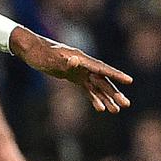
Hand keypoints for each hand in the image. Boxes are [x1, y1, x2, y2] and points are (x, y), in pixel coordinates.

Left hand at [13, 31, 131, 112]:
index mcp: (81, 59)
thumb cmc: (40, 53)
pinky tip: (100, 108)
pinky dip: (94, 98)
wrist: (30, 49)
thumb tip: (76, 60)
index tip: (129, 80)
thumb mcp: (50, 58)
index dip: (115, 74)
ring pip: (97, 86)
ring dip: (106, 98)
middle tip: (126, 104)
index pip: (101, 68)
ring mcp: (80, 71)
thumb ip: (63, 61)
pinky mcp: (74, 77)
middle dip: (114, 92)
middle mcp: (83, 65)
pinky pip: (87, 89)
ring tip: (116, 111)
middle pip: (102, 80)